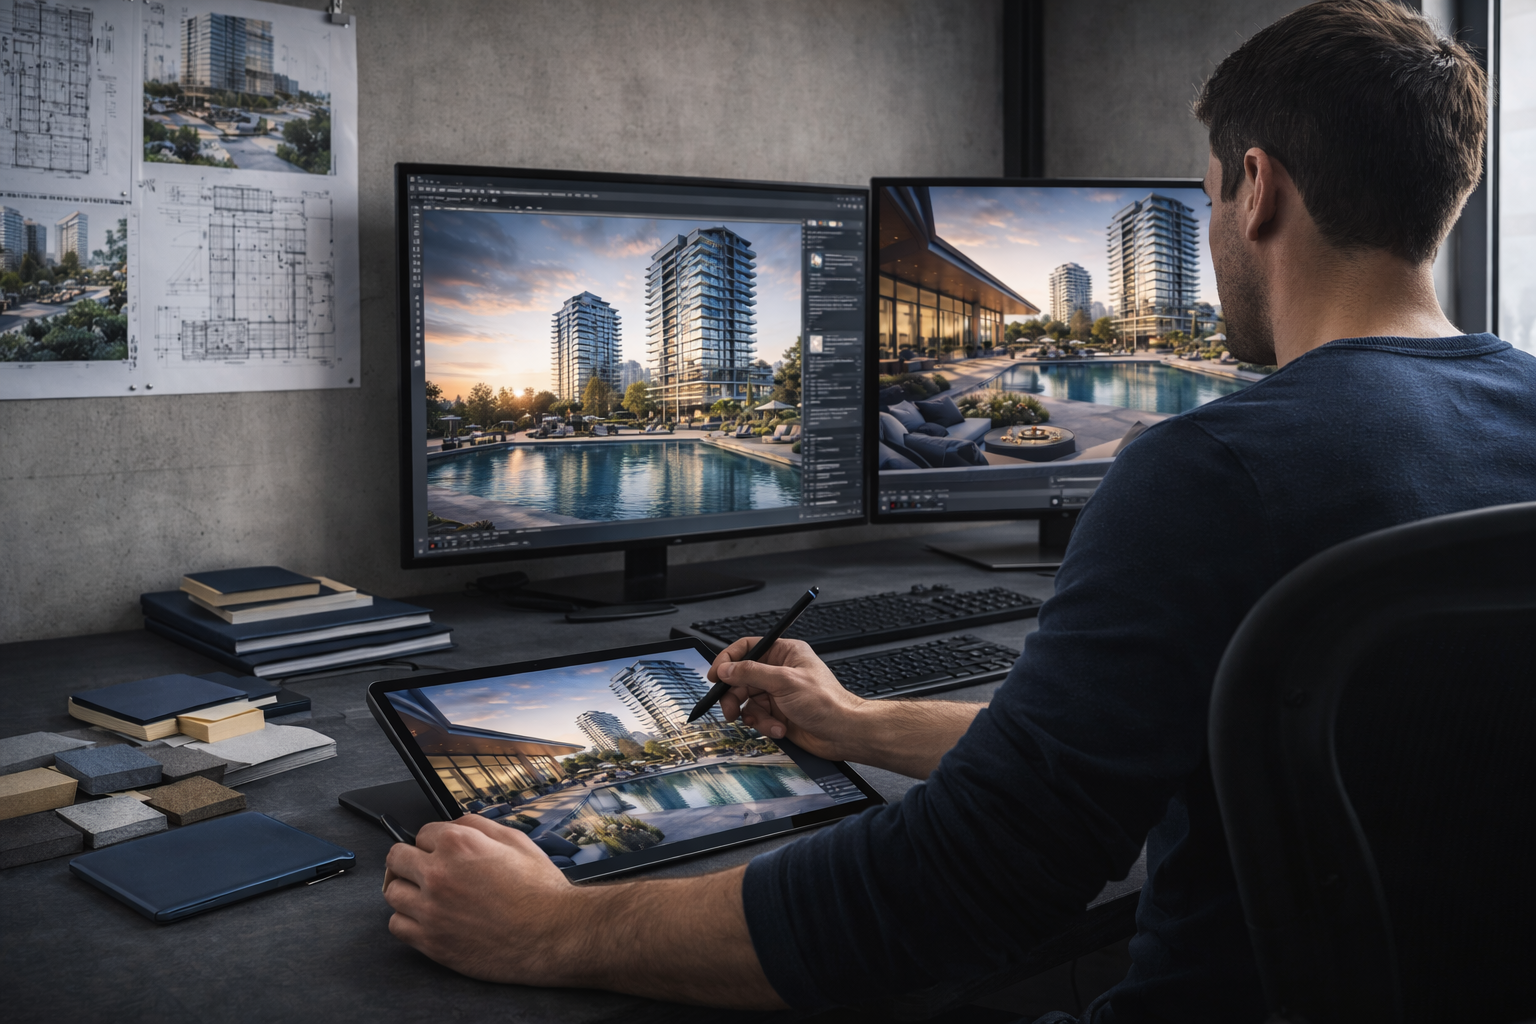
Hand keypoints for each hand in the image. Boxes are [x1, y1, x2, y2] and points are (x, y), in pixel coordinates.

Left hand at [383, 815, 575, 983]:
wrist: (552, 934)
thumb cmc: (539, 890)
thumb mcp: (516, 841)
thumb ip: (478, 826)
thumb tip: (454, 823)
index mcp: (459, 845)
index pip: (421, 832)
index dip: (434, 841)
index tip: (439, 851)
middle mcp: (439, 874)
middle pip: (396, 858)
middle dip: (411, 860)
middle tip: (423, 868)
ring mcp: (431, 910)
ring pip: (392, 892)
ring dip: (406, 890)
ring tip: (424, 894)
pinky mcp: (431, 941)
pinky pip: (397, 925)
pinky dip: (407, 920)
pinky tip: (425, 918)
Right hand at [707, 638, 868, 762]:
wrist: (842, 733)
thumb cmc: (827, 702)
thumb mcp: (785, 682)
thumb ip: (751, 673)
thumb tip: (726, 669)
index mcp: (784, 653)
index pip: (747, 648)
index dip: (728, 660)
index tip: (715, 675)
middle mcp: (779, 671)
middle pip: (741, 678)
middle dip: (735, 696)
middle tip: (730, 709)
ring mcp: (777, 693)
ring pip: (747, 701)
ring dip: (754, 715)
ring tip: (765, 722)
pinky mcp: (777, 713)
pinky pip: (757, 717)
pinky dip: (764, 725)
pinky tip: (779, 728)